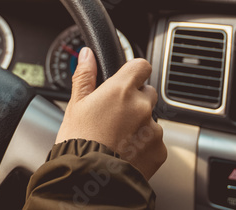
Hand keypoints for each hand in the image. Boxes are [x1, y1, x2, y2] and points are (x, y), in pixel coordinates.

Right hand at [55, 47, 166, 179]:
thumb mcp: (75, 105)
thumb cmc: (78, 142)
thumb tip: (87, 55)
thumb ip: (85, 76)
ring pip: (151, 119)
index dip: (134, 72)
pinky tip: (125, 152)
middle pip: (147, 93)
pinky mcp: (160, 150)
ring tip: (117, 139)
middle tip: (115, 116)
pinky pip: (155, 142)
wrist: (89, 180)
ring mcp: (153, 129)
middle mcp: (142, 106)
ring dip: (139, 125)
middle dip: (135, 101)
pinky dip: (144, 146)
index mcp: (121, 90)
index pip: (141, 66)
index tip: (126, 80)